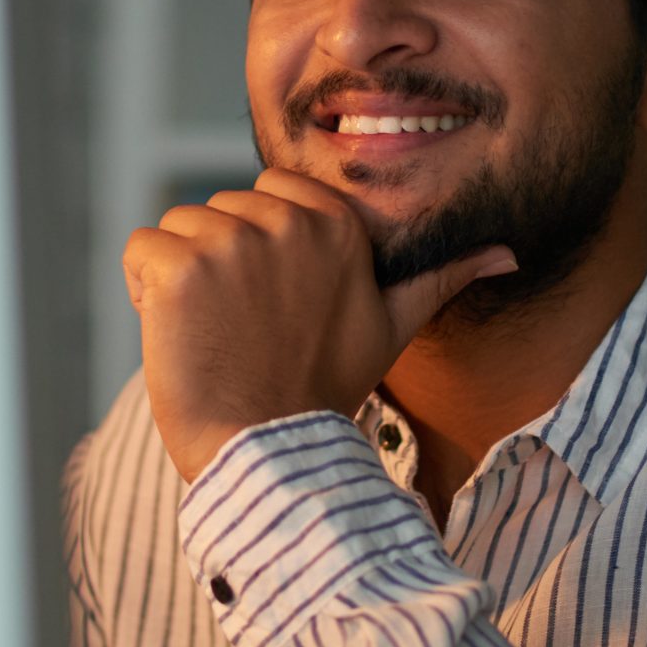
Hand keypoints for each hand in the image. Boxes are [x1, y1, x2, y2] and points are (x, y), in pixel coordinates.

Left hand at [122, 170, 515, 482]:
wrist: (265, 454)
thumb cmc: (322, 390)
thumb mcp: (390, 328)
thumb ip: (439, 279)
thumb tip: (507, 253)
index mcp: (336, 227)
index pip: (269, 191)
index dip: (258, 246)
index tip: (272, 303)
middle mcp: (287, 224)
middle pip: (218, 210)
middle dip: (217, 262)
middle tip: (243, 329)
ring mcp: (231, 242)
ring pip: (177, 228)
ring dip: (178, 279)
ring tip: (213, 335)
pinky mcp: (180, 266)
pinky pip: (139, 250)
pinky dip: (143, 290)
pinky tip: (177, 334)